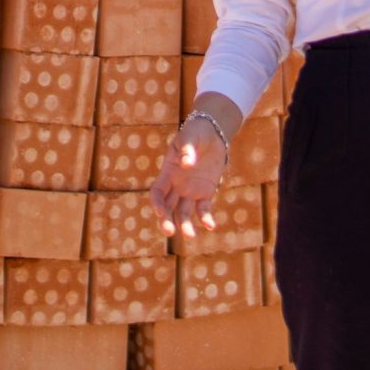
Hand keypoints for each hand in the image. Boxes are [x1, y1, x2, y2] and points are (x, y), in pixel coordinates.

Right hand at [150, 115, 225, 239]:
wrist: (212, 134)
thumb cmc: (195, 133)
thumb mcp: (189, 137)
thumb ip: (187, 149)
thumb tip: (186, 163)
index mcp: (168, 173)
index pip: (157, 192)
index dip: (157, 203)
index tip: (160, 211)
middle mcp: (176, 186)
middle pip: (167, 207)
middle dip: (166, 220)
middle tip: (169, 232)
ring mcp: (190, 191)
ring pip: (183, 213)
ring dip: (185, 225)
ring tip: (190, 236)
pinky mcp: (205, 193)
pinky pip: (203, 209)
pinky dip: (206, 218)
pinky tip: (211, 226)